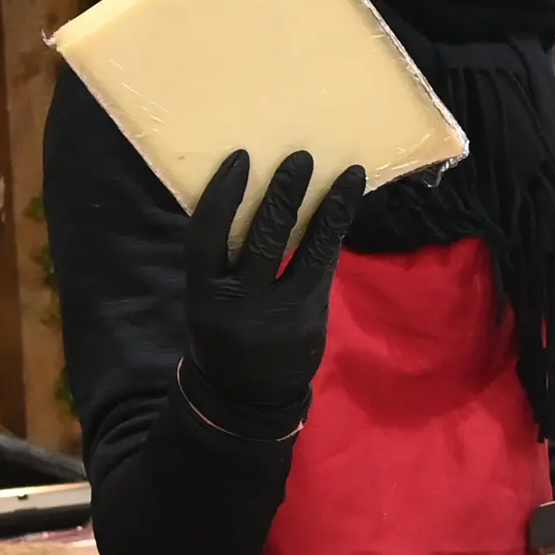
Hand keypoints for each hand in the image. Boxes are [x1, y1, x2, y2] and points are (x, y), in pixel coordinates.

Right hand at [181, 149, 366, 436]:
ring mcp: (281, 312)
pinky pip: (326, 266)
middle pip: (263, 238)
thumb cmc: (223, 331)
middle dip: (283, 194)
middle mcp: (241, 303)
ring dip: (331, 208)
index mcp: (204, 294)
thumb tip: (252, 195)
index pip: (207, 236)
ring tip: (349, 174)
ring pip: (309, 251)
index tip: (241, 159)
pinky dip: (335, 233)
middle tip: (301, 158)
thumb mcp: (207, 298)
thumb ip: (225, 258)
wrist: (246, 397)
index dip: (223, 196)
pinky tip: (347, 205)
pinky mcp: (312, 318)